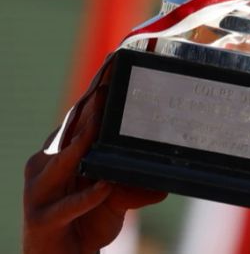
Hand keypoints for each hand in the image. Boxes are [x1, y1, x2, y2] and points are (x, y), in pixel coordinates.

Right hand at [23, 79, 166, 253]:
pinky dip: (87, 197)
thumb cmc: (84, 223)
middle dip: (87, 109)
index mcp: (60, 155)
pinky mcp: (41, 220)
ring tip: (100, 126)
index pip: (77, 119)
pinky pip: (66, 207)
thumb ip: (134, 184)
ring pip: (61, 161)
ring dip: (81, 142)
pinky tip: (106, 187)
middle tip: (107, 87)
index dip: (92, 95)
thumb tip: (167, 176)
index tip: (111, 70)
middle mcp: (44, 167)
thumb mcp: (114, 197)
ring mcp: (38, 193)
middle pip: (68, 132)